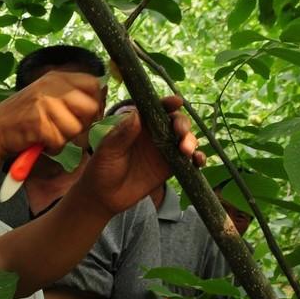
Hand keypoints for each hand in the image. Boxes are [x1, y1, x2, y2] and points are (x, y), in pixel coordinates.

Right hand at [0, 71, 102, 161]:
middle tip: (66, 129)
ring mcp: (44, 103)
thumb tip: (101, 97)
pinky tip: (40, 141)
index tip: (85, 116)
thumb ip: (70, 94)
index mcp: (56, 77)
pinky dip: (53, 147)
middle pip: (90, 107)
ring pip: (76, 128)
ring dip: (65, 138)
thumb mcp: (46, 95)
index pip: (94, 84)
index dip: (96, 103)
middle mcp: (51, 86)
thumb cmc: (21, 117)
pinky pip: (60, 141)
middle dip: (83, 124)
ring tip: (48, 134)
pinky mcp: (38, 122)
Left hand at [77, 95, 202, 213]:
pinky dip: (197, 158)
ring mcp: (164, 151)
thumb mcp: (108, 150)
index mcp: (138, 125)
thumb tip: (136, 114)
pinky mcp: (170, 168)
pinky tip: (198, 161)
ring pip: (184, 139)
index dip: (168, 103)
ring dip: (191, 141)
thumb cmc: (101, 168)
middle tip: (180, 134)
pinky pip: (188, 160)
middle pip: (175, 122)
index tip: (176, 101)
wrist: (104, 197)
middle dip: (182, 124)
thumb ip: (122, 134)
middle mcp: (154, 135)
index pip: (155, 109)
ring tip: (186, 151)